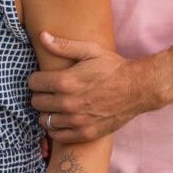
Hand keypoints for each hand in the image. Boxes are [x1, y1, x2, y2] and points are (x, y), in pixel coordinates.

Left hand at [28, 32, 149, 144]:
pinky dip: (56, 129)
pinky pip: (57, 135)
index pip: (33, 83)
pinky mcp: (85, 133)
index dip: (37, 79)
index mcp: (65, 82)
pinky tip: (63, 120)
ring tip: (56, 106)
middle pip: (35, 102)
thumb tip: (42, 36)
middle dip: (40, 95)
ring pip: (44, 120)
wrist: (139, 88)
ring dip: (48, 112)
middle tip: (50, 92)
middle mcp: (68, 103)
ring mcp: (76, 120)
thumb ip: (64, 46)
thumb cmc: (113, 68)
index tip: (44, 79)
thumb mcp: (90, 51)